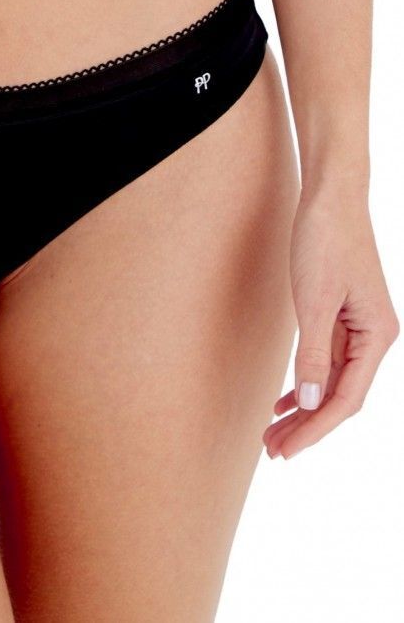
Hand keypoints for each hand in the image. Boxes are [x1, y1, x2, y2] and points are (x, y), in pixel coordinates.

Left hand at [264, 184, 398, 459]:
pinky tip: (285, 401)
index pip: (345, 399)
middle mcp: (373, 337)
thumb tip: (311, 403)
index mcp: (376, 336)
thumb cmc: (324, 241)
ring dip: (303, 409)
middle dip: (307, 426)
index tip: (286, 451)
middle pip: (339, 396)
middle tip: (271, 450)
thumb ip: (313, 354)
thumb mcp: (313, 300)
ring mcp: (357, 328)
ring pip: (330, 382)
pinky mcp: (340, 316)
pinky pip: (324, 361)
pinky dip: (304, 382)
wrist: (329, 197)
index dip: (315, 429)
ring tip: (272, 433)